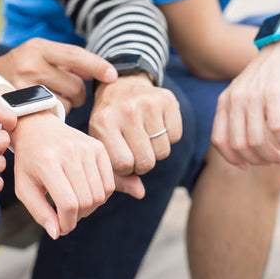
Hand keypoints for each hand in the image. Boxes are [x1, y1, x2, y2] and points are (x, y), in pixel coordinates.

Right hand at [0, 38, 116, 111]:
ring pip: (66, 104)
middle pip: (75, 86)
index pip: (75, 55)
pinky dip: (55, 117)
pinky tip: (45, 112)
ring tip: (52, 102)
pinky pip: (53, 117)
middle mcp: (29, 65)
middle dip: (80, 94)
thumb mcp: (39, 56)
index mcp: (37, 48)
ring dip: (67, 106)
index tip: (112, 75)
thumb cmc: (21, 71)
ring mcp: (23, 89)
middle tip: (72, 95)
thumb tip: (103, 72)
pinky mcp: (19, 110)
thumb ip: (67, 62)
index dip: (97, 66)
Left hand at [9, 111, 114, 238]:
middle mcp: (69, 153)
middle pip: (86, 200)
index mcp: (47, 163)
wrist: (38, 127)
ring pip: (100, 194)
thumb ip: (39, 212)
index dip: (67, 223)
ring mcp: (87, 148)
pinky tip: (86, 194)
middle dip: (78, 217)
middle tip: (67, 217)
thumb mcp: (24, 187)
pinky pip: (109, 183)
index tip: (61, 228)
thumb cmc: (29, 161)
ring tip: (76, 206)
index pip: (68, 203)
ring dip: (90, 209)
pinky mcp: (98, 147)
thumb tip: (58, 233)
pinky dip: (101, 196)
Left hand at [89, 74, 181, 197]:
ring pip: (163, 151)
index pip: (124, 165)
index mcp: (103, 122)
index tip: (122, 159)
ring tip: (144, 138)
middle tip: (136, 151)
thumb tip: (139, 193)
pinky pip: (176, 136)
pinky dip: (168, 137)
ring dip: (155, 151)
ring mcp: (148, 103)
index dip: (126, 168)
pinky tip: (155, 126)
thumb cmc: (110, 121)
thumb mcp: (103, 144)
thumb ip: (117, 174)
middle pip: (146, 161)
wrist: (121, 85)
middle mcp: (126, 110)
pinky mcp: (167, 99)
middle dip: (142, 163)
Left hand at [212, 38, 279, 167]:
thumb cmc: (266, 78)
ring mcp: (253, 97)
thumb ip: (236, 116)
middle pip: (238, 144)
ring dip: (271, 155)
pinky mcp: (274, 93)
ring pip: (256, 140)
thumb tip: (241, 152)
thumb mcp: (243, 94)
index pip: (219, 140)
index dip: (231, 158)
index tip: (246, 166)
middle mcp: (235, 100)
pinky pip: (277, 127)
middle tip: (271, 162)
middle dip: (255, 160)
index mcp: (224, 102)